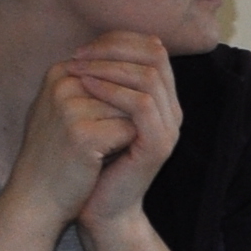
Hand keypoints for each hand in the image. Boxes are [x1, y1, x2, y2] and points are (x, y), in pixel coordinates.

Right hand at [9, 60, 141, 226]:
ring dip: (126, 131)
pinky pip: (130, 130)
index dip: (129, 94)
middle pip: (130, 85)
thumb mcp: (74, 106)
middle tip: (98, 140)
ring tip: (93, 150)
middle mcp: (63, 82)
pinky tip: (96, 161)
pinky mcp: (82, 133)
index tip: (105, 122)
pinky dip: (123, 147)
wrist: (36, 199)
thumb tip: (156, 45)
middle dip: (127, 114)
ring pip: (134, 107)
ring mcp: (70, 106)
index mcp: (61, 71)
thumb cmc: (59, 154)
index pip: (122, 60)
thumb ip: (103, 78)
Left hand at [62, 33, 181, 227]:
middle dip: (114, 49)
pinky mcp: (158, 145)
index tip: (81, 50)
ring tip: (77, 70)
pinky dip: (113, 91)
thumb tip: (86, 49)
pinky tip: (87, 88)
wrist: (97, 208)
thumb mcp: (97, 116)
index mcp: (162, 99)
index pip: (151, 49)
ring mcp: (170, 127)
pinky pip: (142, 105)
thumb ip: (102, 85)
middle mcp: (172, 109)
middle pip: (156, 56)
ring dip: (109, 68)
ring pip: (150, 77)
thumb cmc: (92, 163)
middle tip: (78, 56)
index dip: (117, 42)